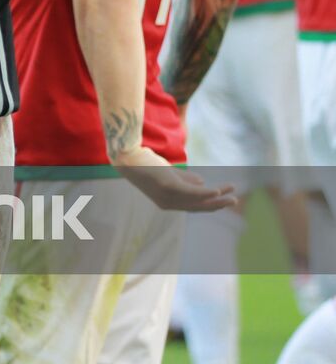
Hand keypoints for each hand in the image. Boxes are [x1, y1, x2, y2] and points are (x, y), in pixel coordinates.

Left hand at [113, 145, 236, 211]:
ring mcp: (167, 196)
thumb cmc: (146, 164)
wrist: (128, 157)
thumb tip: (203, 181)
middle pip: (198, 206)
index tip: (225, 198)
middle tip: (235, 201)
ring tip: (232, 191)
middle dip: (218, 204)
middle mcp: (168, 203)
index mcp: (168, 202)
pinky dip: (204, 193)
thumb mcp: (168, 174)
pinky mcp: (167, 186)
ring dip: (217, 196)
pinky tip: (217, 190)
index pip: (194, 206)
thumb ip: (184, 179)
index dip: (211, 203)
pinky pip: (190, 192)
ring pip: (197, 199)